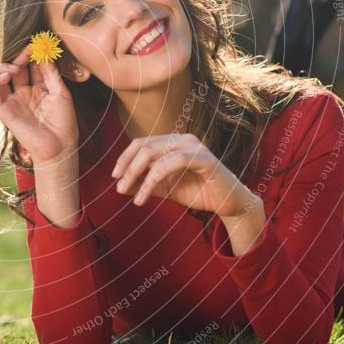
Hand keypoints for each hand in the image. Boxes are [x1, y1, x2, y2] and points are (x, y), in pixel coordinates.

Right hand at [0, 45, 78, 165]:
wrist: (59, 147)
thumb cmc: (64, 123)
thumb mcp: (61, 93)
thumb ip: (51, 73)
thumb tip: (44, 54)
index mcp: (38, 90)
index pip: (30, 67)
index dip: (31, 55)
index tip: (37, 46)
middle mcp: (24, 94)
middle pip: (15, 68)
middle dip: (19, 57)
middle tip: (27, 51)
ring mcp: (13, 102)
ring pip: (0, 77)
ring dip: (5, 67)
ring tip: (16, 67)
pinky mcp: (3, 111)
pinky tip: (6, 75)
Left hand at [110, 133, 256, 220]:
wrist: (228, 204)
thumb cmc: (197, 192)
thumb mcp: (164, 189)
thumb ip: (144, 185)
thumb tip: (119, 185)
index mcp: (172, 142)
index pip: (141, 143)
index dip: (124, 158)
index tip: (114, 176)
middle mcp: (182, 139)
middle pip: (145, 147)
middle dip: (128, 168)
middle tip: (119, 188)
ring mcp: (194, 146)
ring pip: (156, 154)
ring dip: (140, 176)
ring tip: (134, 198)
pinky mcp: (205, 158)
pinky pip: (173, 162)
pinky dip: (155, 178)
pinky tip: (147, 195)